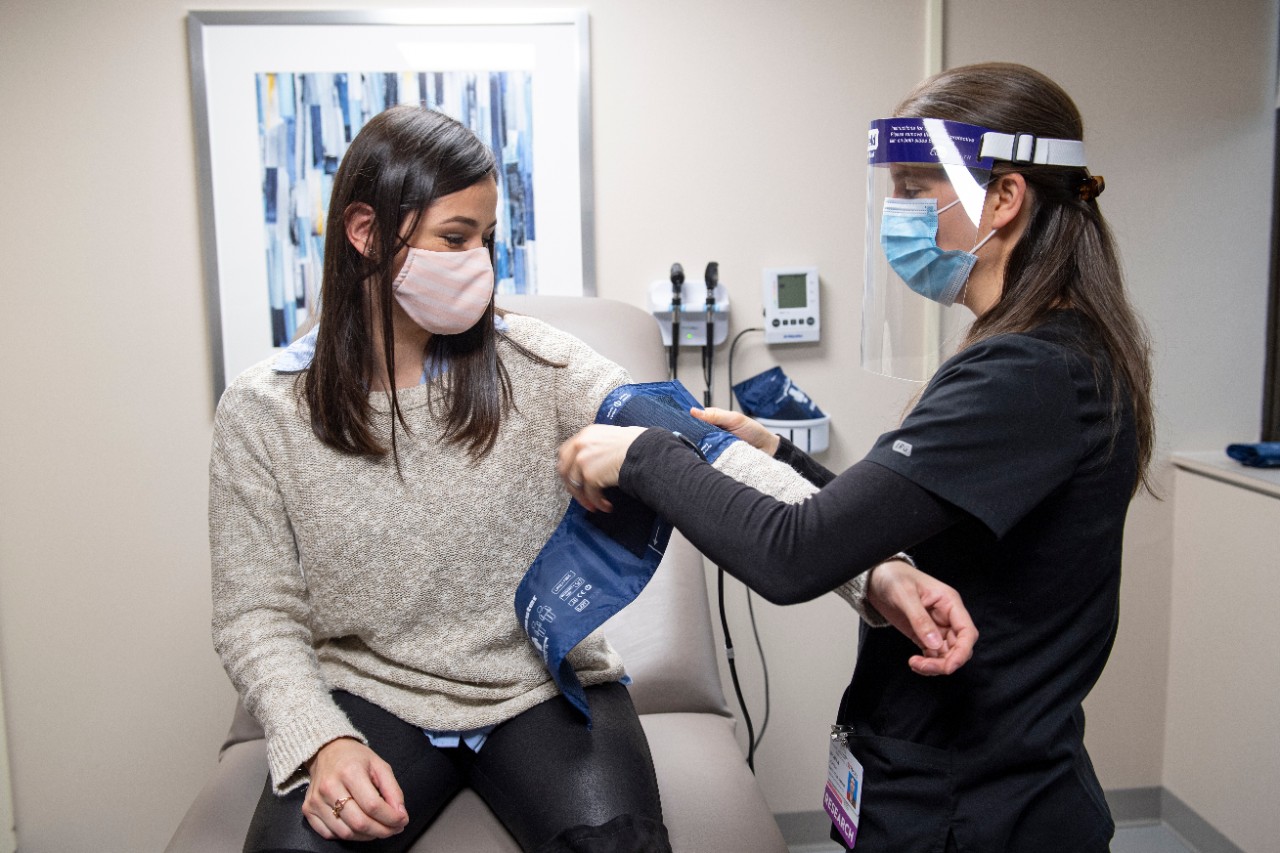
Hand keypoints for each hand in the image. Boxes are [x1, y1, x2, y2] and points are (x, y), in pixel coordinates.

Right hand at [302, 737, 408, 841]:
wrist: (326, 751)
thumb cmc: (355, 758)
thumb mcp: (380, 766)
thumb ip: (393, 790)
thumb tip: (401, 815)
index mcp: (350, 772)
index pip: (373, 805)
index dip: (391, 818)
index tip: (402, 821)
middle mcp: (330, 787)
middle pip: (359, 822)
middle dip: (382, 831)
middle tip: (394, 829)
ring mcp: (316, 800)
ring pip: (345, 832)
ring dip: (367, 836)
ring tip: (378, 828)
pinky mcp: (308, 810)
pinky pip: (329, 834)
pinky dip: (348, 836)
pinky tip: (359, 828)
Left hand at [556, 424, 646, 512]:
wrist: (644, 450)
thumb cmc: (635, 444)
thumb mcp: (610, 437)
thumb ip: (596, 445)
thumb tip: (593, 460)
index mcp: (586, 434)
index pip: (566, 452)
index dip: (568, 468)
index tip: (574, 478)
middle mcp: (580, 445)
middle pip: (564, 469)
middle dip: (571, 485)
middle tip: (581, 495)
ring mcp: (583, 460)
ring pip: (575, 485)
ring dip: (584, 498)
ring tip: (594, 505)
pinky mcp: (590, 475)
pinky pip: (590, 494)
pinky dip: (597, 503)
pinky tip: (606, 506)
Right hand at [690, 407, 779, 455]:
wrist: (767, 449)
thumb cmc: (753, 431)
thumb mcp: (735, 419)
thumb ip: (715, 415)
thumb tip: (693, 411)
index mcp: (713, 420)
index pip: (694, 419)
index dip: (686, 420)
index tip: (676, 423)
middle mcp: (711, 433)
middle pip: (693, 434)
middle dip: (688, 436)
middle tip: (681, 438)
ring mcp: (713, 446)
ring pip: (698, 447)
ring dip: (696, 448)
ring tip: (688, 449)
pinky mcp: (717, 458)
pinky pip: (707, 458)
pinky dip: (704, 458)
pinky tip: (699, 458)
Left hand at [866, 560, 977, 675]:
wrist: (877, 578)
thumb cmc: (894, 578)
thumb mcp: (905, 596)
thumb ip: (920, 620)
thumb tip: (935, 644)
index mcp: (950, 603)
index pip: (967, 632)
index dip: (962, 652)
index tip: (948, 666)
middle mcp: (948, 617)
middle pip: (959, 647)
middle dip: (945, 662)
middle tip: (923, 666)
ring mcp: (937, 628)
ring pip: (947, 654)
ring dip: (935, 665)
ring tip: (915, 664)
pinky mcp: (924, 635)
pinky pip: (934, 655)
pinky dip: (927, 663)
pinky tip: (915, 663)